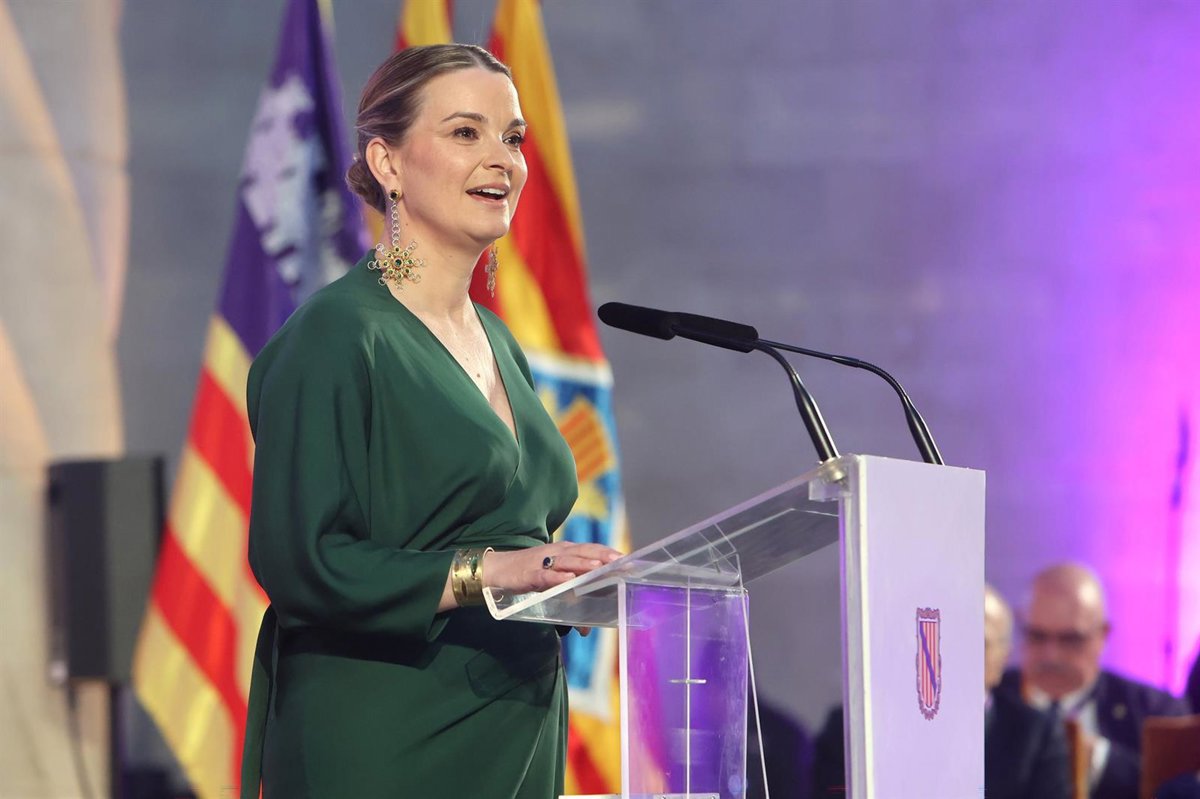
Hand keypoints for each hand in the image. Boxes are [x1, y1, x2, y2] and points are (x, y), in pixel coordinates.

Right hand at [483, 541, 621, 594]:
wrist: (496, 570)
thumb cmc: (528, 575)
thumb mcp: (551, 588)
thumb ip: (570, 604)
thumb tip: (586, 630)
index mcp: (565, 552)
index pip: (591, 549)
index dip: (609, 553)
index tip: (628, 560)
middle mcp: (557, 552)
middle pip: (584, 552)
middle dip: (602, 556)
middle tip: (621, 562)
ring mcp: (543, 562)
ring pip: (567, 561)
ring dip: (584, 564)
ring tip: (600, 567)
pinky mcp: (529, 574)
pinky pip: (545, 575)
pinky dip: (557, 577)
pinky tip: (569, 580)